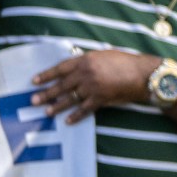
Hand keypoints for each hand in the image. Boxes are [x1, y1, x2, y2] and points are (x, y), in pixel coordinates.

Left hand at [30, 48, 157, 122]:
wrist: (143, 74)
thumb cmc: (125, 62)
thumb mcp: (103, 55)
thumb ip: (87, 61)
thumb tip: (73, 67)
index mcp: (85, 60)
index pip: (60, 68)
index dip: (46, 75)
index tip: (34, 81)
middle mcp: (86, 74)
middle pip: (61, 85)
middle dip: (46, 93)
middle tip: (33, 100)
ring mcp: (92, 87)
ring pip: (70, 99)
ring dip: (57, 106)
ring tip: (46, 112)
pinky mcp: (101, 99)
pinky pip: (84, 109)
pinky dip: (75, 116)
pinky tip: (67, 121)